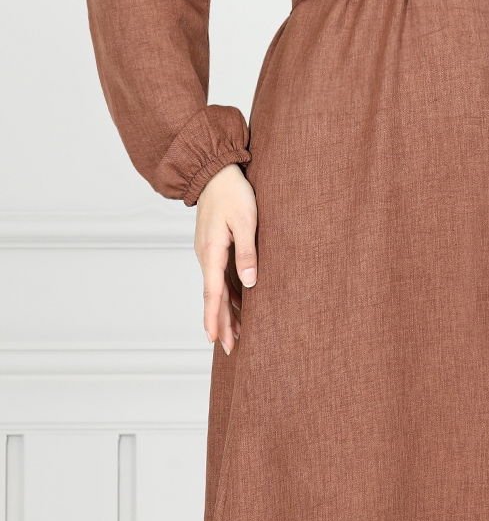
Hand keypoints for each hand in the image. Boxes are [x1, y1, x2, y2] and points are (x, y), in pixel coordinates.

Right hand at [194, 163, 256, 355]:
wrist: (215, 172)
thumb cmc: (234, 193)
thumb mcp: (245, 220)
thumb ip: (248, 252)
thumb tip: (249, 283)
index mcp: (212, 251)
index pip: (212, 293)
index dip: (214, 318)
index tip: (214, 341)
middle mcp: (206, 255)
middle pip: (214, 296)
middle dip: (221, 323)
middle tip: (231, 349)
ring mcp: (208, 251)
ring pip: (216, 288)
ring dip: (226, 310)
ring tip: (237, 334)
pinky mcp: (214, 246)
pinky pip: (220, 276)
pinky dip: (228, 293)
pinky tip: (239, 304)